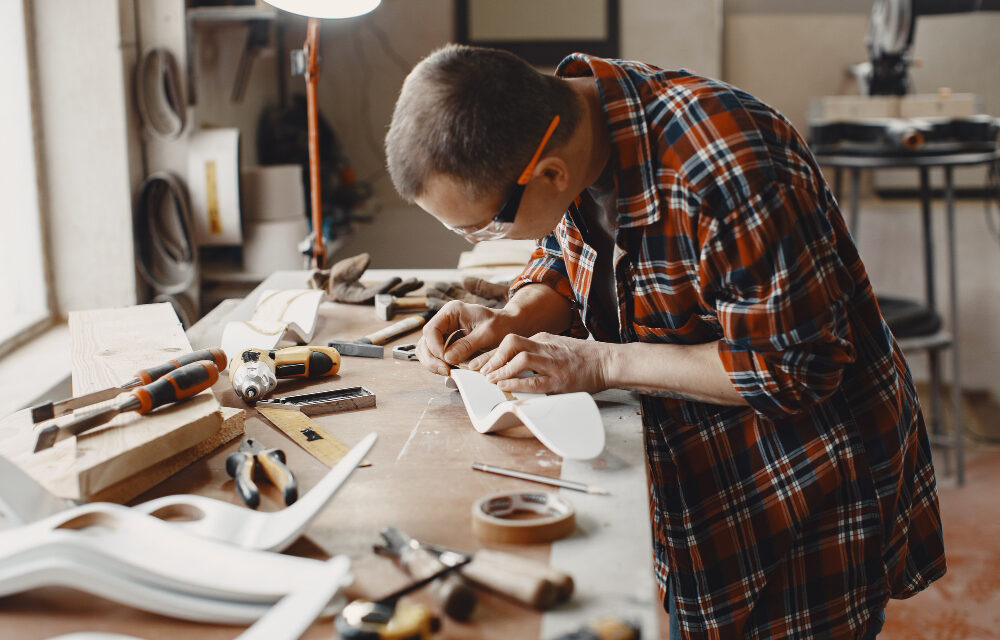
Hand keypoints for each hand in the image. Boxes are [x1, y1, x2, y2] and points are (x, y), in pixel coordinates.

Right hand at [416, 300, 513, 375]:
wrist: (509, 327)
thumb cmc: (501, 326)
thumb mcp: (488, 334)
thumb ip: (467, 345)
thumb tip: (448, 357)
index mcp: (451, 311)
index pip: (431, 330)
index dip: (435, 347)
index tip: (447, 360)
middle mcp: (444, 321)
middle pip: (425, 342)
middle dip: (432, 359)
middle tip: (446, 371)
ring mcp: (444, 333)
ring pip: (426, 350)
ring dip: (433, 364)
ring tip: (448, 372)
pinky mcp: (447, 344)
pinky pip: (435, 356)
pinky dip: (439, 365)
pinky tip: (450, 370)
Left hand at [469, 333, 613, 394]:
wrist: (608, 361)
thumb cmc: (583, 357)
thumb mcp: (556, 347)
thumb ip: (538, 352)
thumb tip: (514, 365)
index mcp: (542, 338)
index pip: (509, 342)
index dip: (490, 353)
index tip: (476, 363)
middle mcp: (544, 346)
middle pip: (510, 342)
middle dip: (491, 357)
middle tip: (479, 371)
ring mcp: (552, 363)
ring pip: (519, 358)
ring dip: (501, 369)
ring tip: (489, 379)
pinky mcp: (559, 379)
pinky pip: (533, 380)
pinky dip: (515, 382)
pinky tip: (504, 386)